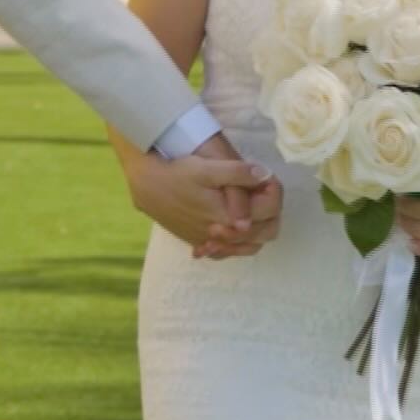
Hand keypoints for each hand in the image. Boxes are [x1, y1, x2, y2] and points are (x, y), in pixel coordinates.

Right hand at [126, 134, 281, 258]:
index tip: (266, 176)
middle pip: (265, 232)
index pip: (270, 211)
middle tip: (262, 189)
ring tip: (253, 204)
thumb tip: (265, 175)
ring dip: (256, 226)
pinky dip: (238, 239)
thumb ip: (238, 173)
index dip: (273, 190)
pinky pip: (228, 250)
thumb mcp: (207, 168)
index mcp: (230, 218)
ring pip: (248, 245)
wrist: (146, 185)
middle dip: (270, 210)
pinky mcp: (199, 242)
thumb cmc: (177, 174)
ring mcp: (211, 242)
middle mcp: (223, 236)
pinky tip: (233, 225)